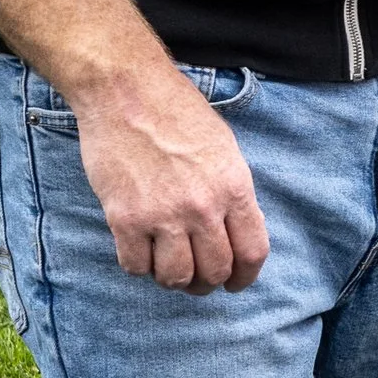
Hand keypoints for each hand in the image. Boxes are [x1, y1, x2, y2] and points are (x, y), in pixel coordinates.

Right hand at [70, 66, 268, 294]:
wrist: (128, 94)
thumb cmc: (178, 113)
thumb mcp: (224, 148)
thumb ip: (231, 191)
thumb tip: (235, 230)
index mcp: (234, 186)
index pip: (252, 252)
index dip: (245, 276)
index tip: (236, 283)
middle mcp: (203, 207)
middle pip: (214, 271)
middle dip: (207, 282)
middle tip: (197, 277)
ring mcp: (162, 216)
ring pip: (175, 278)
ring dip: (173, 279)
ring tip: (169, 264)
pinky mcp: (124, 219)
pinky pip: (136, 267)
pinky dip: (140, 266)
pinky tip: (141, 250)